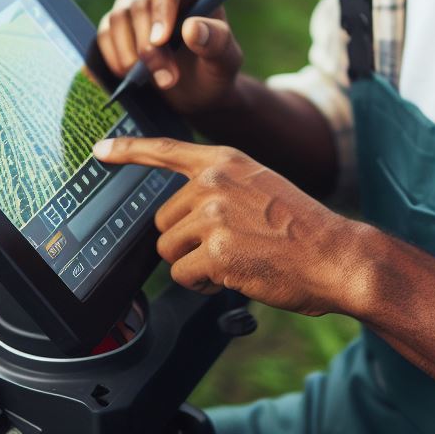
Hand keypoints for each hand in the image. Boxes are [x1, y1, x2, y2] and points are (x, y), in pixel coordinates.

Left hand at [94, 136, 364, 315]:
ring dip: (193, 264)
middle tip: (227, 245)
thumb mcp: (259, 184)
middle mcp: (213, 182)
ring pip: (169, 251)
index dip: (128, 150)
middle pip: (162, 220)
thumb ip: (219, 185)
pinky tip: (234, 275)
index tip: (99, 149)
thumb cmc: (301, 226)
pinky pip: (184, 277)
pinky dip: (203, 285)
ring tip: (234, 259)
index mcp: (225, 160)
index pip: (165, 149)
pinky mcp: (215, 252)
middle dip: (185, 241)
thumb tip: (182, 209)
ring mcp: (213, 215)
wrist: (335, 254)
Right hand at [96, 0, 243, 114]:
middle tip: (167, 78)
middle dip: (149, 44)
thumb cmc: (215, 67)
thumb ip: (216, 42)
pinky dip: (115, 56)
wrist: (196, 89)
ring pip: (120, 15)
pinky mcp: (118, 20)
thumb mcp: (225, 59)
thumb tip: (192, 28)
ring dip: (133, 54)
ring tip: (157, 81)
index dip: (163, 4)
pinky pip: (106, 32)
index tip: (161, 39)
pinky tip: (131, 75)